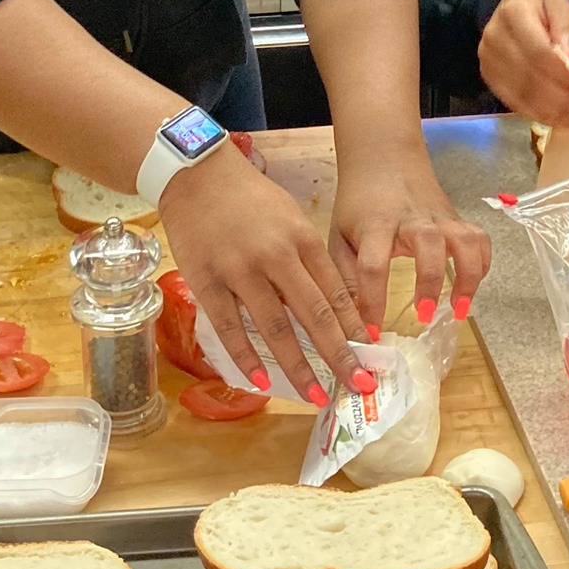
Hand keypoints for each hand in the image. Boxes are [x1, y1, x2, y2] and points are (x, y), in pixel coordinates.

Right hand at [160, 145, 367, 404]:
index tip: (371, 354)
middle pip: (314, 315)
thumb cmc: (249, 197)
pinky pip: (231, 327)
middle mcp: (276, 257)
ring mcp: (240, 270)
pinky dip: (247, 357)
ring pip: (275, 327)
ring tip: (317, 396)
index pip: (336, 292)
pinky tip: (263, 382)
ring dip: (299, 366)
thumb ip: (308, 259)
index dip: (354, 327)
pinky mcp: (206, 281)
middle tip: (360, 384)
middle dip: (340, 355)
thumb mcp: (290, 218)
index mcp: (302, 239)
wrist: (196, 173)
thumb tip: (329, 305)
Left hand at [329, 149, 492, 332]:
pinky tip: (471, 285)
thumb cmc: (358, 203)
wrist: (383, 158)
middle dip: (430, 280)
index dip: (372, 301)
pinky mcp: (455, 218)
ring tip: (458, 309)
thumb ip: (346, 278)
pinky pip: (479, 238)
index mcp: (375, 224)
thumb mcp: (339, 237)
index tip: (373, 333)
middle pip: (428, 243)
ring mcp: (438, 216)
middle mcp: (411, 218)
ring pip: (464, 239)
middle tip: (422, 314)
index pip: (372, 264)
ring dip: (467, 275)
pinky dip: (482, 263)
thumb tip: (352, 322)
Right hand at [478, 0, 568, 130]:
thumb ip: (567, 30)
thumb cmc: (538, 7)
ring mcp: (488, 59)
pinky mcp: (488, 76)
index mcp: (513, 13)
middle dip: (560, 102)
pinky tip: (558, 120)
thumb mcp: (559, 6)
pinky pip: (513, 100)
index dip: (562, 75)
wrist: (507, 8)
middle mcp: (494, 38)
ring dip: (551, 113)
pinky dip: (537, 113)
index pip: (538, 51)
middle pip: (529, 77)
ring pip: (520, 94)